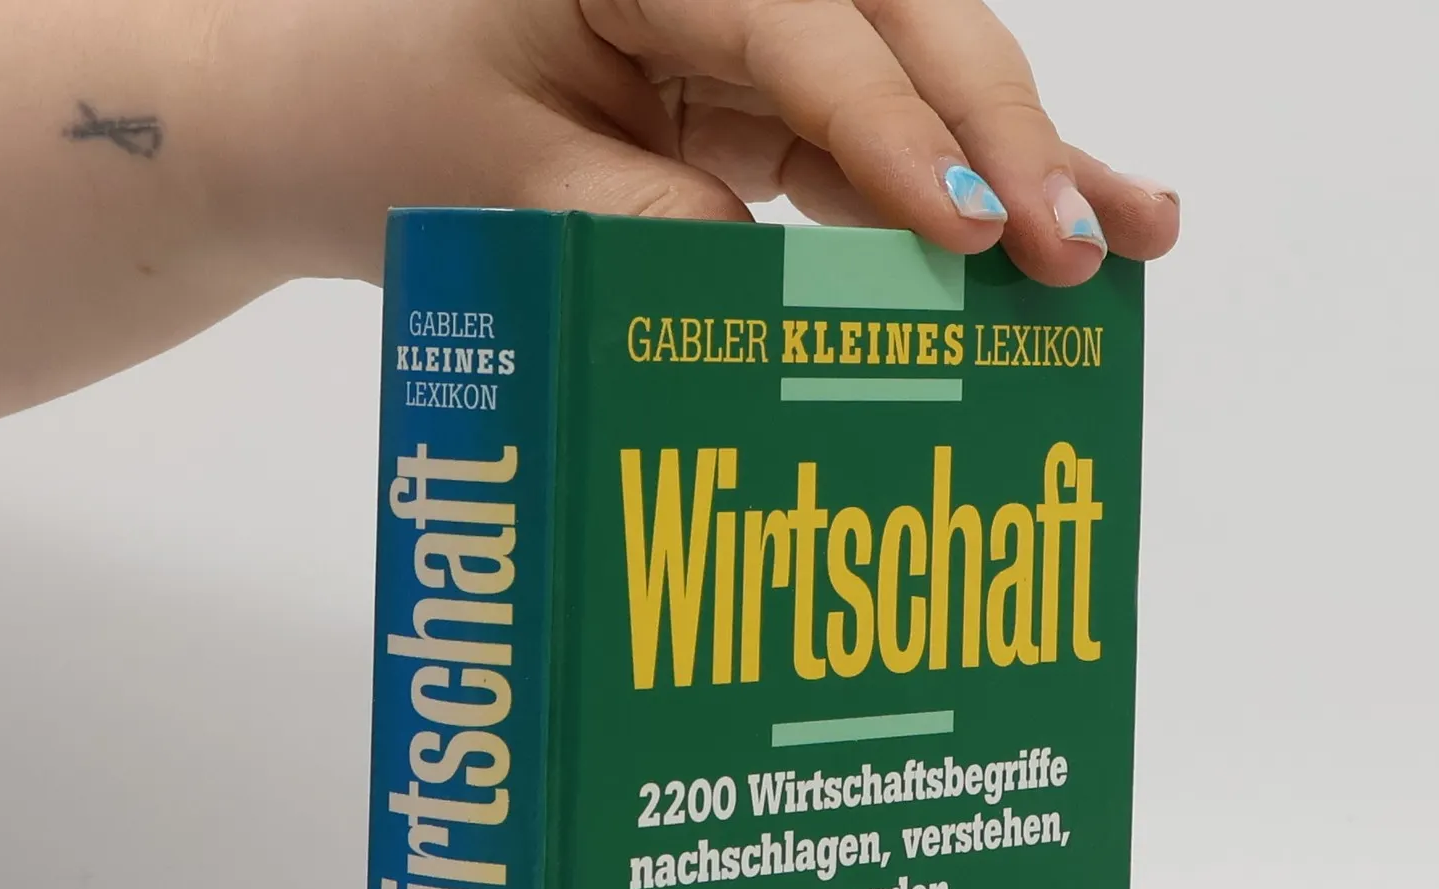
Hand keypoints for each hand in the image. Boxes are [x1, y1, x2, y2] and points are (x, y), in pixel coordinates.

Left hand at [209, 0, 1178, 285]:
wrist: (309, 109)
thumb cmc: (381, 118)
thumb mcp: (506, 189)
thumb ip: (654, 236)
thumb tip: (793, 310)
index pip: (812, 37)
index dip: (902, 139)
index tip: (980, 234)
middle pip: (905, 26)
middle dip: (1002, 138)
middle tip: (1082, 248)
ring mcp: (749, 20)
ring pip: (913, 77)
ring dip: (1018, 159)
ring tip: (1129, 241)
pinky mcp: (754, 88)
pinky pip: (872, 133)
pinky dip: (948, 186)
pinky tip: (1038, 224)